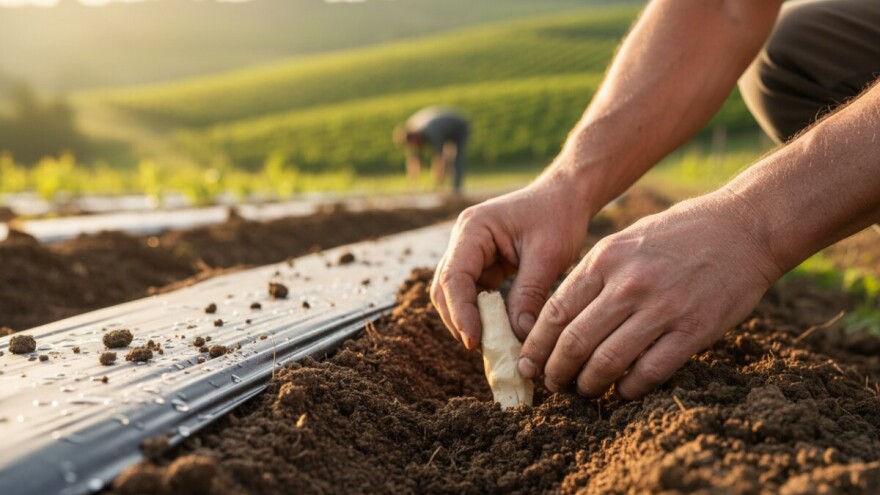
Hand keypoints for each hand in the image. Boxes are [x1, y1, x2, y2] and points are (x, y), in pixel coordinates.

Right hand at [431, 178, 593, 348]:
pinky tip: (499, 332)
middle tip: (483, 349)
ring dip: (468, 320)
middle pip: (445, 289)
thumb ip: (529, 294)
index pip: (454, 277)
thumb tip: (518, 337)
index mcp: (473, 230)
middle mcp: (463, 240)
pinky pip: (473, 295)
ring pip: (454, 295)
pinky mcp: (482, 264)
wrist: (567, 196)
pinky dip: (482, 315)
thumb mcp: (548, 255)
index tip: (475, 341)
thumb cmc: (559, 216)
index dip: (461, 313)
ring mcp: (470, 253)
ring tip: (492, 345)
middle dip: (460, 321)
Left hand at [518, 191, 782, 398]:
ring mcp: (662, 308)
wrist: (744, 227)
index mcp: (605, 259)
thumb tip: (558, 317)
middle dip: (556, 371)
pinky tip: (623, 390)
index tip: (529, 363)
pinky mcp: (694, 329)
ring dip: (589, 384)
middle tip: (552, 384)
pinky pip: (650, 371)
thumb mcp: (625, 240)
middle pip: (575, 341)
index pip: (556, 312)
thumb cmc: (679, 233)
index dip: (537, 345)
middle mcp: (628, 284)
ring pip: (608, 362)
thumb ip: (594, 275)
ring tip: (584, 390)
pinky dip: (630, 388)